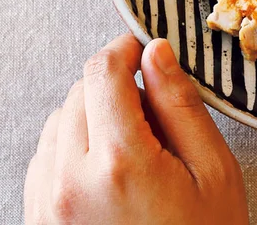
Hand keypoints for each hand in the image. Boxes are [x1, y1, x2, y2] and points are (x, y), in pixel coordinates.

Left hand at [24, 34, 247, 224]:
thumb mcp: (212, 171)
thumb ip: (180, 105)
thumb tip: (157, 53)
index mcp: (120, 162)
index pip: (103, 71)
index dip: (124, 48)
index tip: (142, 49)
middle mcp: (71, 182)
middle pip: (78, 92)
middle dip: (112, 86)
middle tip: (150, 108)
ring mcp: (47, 208)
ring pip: (57, 123)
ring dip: (89, 116)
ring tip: (131, 144)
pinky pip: (44, 160)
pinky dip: (70, 148)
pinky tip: (106, 169)